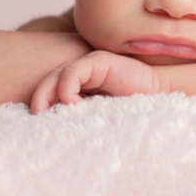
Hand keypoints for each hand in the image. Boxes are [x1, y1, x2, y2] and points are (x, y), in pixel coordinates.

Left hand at [29, 50, 159, 113]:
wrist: (160, 98)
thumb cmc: (133, 111)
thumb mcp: (99, 116)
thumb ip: (80, 117)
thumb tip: (53, 134)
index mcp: (81, 84)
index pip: (50, 88)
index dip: (40, 103)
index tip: (35, 124)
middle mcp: (83, 71)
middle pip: (49, 79)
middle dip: (38, 98)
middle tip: (36, 117)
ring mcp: (91, 64)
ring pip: (57, 74)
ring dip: (50, 95)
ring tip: (54, 114)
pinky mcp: (100, 62)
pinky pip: (73, 73)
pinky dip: (67, 90)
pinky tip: (75, 106)